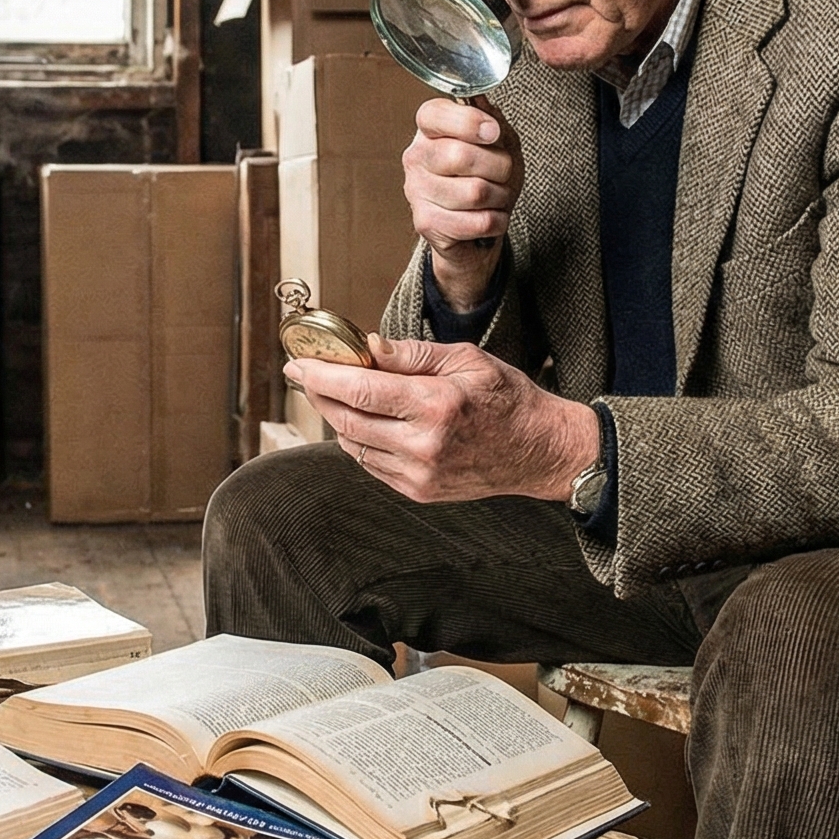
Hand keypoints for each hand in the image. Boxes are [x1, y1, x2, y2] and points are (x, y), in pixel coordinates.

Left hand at [288, 336, 598, 504]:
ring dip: (336, 416)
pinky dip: (358, 439)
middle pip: (346, 420)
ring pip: (353, 444)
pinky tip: (363, 420)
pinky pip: (370, 464)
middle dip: (320, 393)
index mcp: (436, 406)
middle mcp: (423, 446)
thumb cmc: (507, 399)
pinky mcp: (418, 491)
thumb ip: (410, 355)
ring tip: (336, 391)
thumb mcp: (464, 359)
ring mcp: (419, 474)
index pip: (359, 390)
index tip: (298, 362)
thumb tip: (366, 346)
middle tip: (308, 372)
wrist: (540, 451)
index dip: (321, 375)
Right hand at [403, 97, 519, 311]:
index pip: (435, 114)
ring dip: (500, 196)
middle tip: (502, 172)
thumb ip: (491, 118)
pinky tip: (490, 215)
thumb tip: (480, 101)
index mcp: (429, 130)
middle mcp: (416, 157)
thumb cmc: (488, 178)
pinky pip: (478, 221)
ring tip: (496, 196)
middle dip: (498, 166)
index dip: (469, 121)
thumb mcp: (498, 141)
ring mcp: (417, 191)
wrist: (478, 227)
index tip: (493, 132)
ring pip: (475, 192)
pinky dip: (497, 221)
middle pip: (460, 156)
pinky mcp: (426, 223)